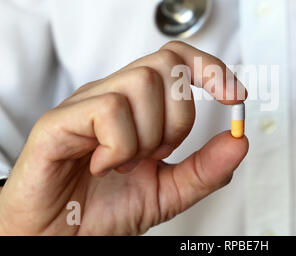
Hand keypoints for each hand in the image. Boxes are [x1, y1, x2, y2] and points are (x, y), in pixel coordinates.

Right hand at [0, 41, 247, 234]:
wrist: (56, 238)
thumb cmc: (102, 211)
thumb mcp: (168, 192)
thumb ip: (205, 168)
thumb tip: (239, 140)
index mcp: (137, 105)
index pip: (178, 58)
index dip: (211, 68)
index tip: (235, 96)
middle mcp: (113, 95)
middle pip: (167, 64)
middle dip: (179, 118)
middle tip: (158, 153)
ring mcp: (86, 104)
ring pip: (142, 82)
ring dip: (148, 135)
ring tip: (126, 163)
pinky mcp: (59, 121)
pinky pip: (110, 109)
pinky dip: (120, 146)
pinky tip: (103, 165)